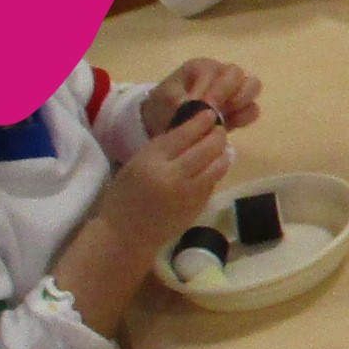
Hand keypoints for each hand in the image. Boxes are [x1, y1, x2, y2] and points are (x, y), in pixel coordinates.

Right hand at [107, 99, 233, 242]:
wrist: (127, 235)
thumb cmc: (125, 196)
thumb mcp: (136, 164)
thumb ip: (162, 147)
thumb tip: (190, 129)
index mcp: (152, 162)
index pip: (184, 134)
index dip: (200, 122)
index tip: (209, 113)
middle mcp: (173, 176)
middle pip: (207, 148)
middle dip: (217, 134)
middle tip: (218, 128)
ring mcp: (189, 193)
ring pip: (217, 165)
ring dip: (223, 151)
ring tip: (221, 145)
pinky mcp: (198, 206)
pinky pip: (213, 182)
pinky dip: (217, 170)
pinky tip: (215, 164)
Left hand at [150, 58, 263, 138]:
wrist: (162, 121)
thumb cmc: (163, 105)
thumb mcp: (165, 100)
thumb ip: (181, 102)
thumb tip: (201, 108)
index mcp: (201, 67)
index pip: (215, 73)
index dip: (213, 90)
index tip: (204, 108)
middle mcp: (220, 74)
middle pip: (239, 74)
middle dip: (231, 93)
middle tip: (219, 112)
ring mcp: (231, 90)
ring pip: (252, 87)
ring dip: (243, 103)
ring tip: (228, 118)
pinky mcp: (238, 108)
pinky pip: (252, 108)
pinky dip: (245, 116)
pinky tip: (231, 126)